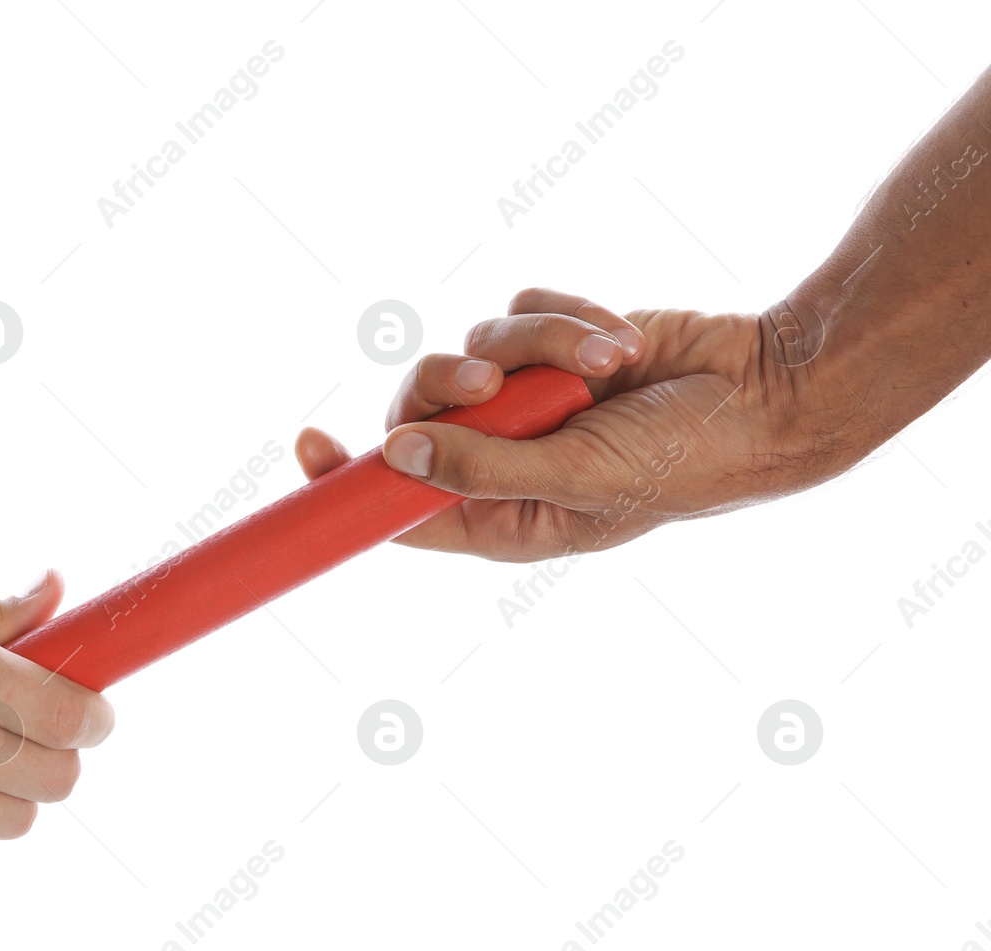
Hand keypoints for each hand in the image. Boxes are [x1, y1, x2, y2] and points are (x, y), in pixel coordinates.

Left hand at [296, 288, 854, 560]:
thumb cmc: (686, 459)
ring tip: (605, 359)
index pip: (400, 507)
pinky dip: (564, 317)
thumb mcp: (579, 479)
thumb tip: (395, 455)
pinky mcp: (555, 344)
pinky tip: (620, 339)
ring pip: (471, 348)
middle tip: (489, 379)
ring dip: (535, 344)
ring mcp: (530, 398)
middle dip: (448, 383)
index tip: (305, 447)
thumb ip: (484, 468)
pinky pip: (517, 310)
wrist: (767, 387)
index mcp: (504, 517)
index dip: (345, 481)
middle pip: (420, 412)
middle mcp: (507, 458)